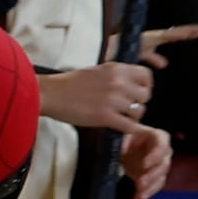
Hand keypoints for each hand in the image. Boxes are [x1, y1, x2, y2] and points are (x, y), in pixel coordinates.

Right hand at [39, 58, 155, 134]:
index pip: (146, 75)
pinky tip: (121, 129)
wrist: (50, 93)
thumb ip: (116, 76)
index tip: (138, 93)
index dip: (146, 86)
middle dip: (139, 103)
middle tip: (128, 108)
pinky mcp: (105, 117)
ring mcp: (113, 100)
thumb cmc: (69, 83)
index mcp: (116, 68)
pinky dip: (128, 130)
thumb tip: (130, 85)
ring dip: (132, 117)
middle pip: (145, 95)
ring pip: (139, 111)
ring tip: (122, 118)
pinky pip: (129, 126)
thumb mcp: (97, 71)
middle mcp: (118, 82)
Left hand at [117, 123, 174, 198]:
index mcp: (157, 137)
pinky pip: (152, 189)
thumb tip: (123, 149)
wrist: (123, 146)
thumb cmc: (125, 136)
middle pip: (163, 165)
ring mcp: (158, 167)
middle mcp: (162, 153)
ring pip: (160, 180)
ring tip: (139, 197)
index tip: (144, 164)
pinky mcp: (153, 179)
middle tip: (140, 184)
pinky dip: (143, 197)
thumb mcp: (122, 134)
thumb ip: (123, 139)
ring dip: (150, 189)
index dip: (155, 155)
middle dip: (152, 176)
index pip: (162, 145)